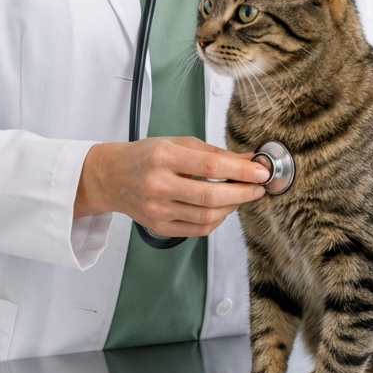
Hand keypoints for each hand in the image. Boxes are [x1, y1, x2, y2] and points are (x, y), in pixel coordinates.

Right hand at [75, 136, 268, 235]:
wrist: (112, 177)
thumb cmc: (145, 156)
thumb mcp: (177, 143)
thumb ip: (214, 153)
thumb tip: (248, 160)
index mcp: (163, 157)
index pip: (210, 166)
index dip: (241, 170)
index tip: (260, 171)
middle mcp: (158, 184)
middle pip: (211, 196)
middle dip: (242, 193)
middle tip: (258, 187)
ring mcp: (157, 209)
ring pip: (207, 216)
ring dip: (232, 207)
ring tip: (241, 195)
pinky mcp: (159, 226)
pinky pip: (198, 229)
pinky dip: (217, 219)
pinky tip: (222, 208)